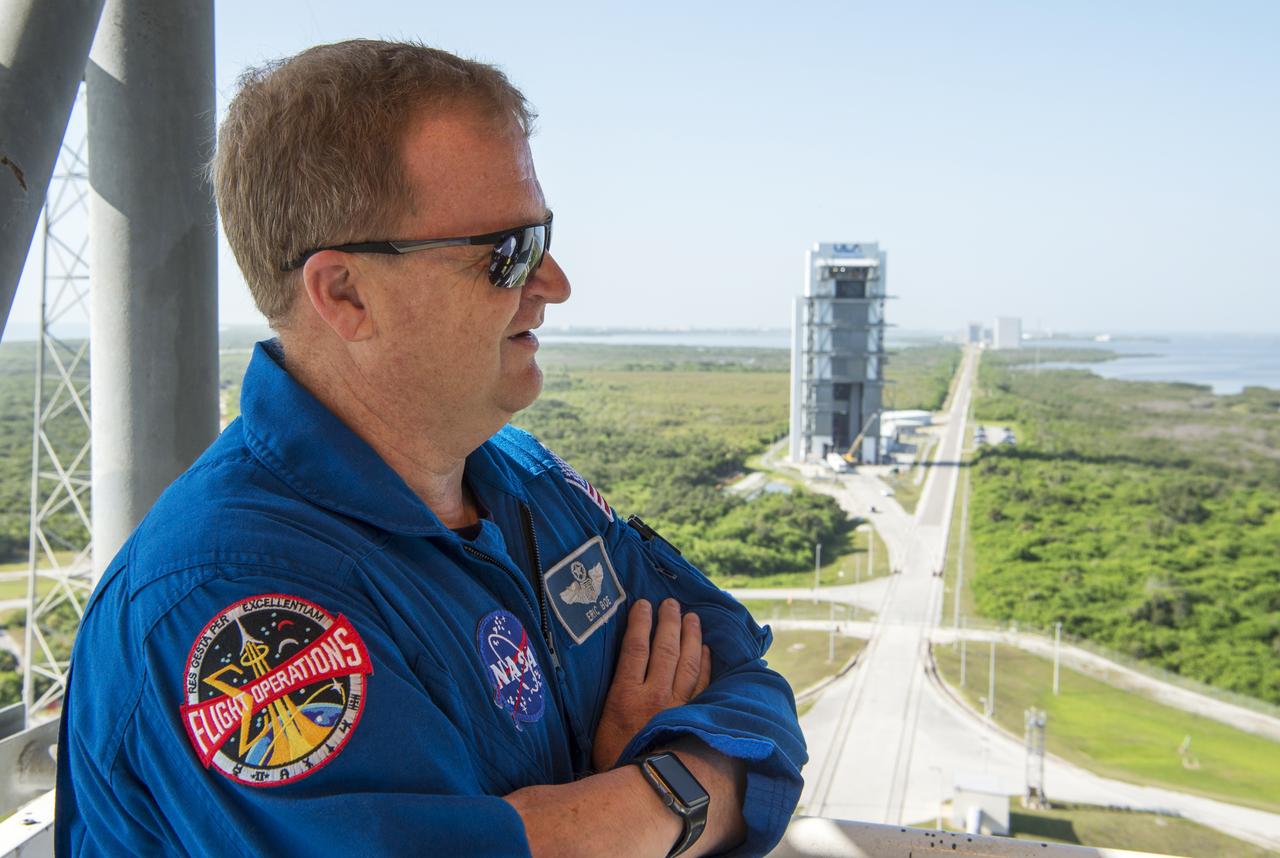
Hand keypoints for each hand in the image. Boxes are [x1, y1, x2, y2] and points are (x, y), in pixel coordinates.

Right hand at [591, 598, 711, 770]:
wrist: (642, 791)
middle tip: (671, 603)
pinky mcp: (693, 717)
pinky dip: (706, 664)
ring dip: (690, 637)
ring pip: (688, 662)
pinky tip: (707, 650)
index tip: (643, 604)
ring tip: (692, 618)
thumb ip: (612, 695)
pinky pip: (703, 684)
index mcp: (626, 696)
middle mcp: (655, 695)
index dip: (639, 623)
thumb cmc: (614, 760)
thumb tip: (618, 670)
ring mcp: (678, 706)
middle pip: (665, 649)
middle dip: (668, 622)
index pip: (635, 648)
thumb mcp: (601, 725)